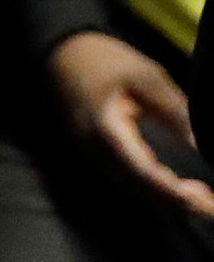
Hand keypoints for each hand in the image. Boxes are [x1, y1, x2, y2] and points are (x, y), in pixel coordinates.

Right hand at [53, 30, 213, 219]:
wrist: (63, 56)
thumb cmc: (105, 62)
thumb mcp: (146, 76)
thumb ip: (172, 110)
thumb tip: (198, 144)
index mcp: (104, 127)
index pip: (139, 169)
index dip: (170, 190)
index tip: (200, 200)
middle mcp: (92, 150)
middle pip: (136, 188)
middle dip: (175, 201)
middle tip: (212, 205)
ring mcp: (89, 157)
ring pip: (130, 190)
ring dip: (165, 199)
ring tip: (203, 200)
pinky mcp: (93, 159)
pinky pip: (124, 183)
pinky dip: (151, 191)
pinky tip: (177, 190)